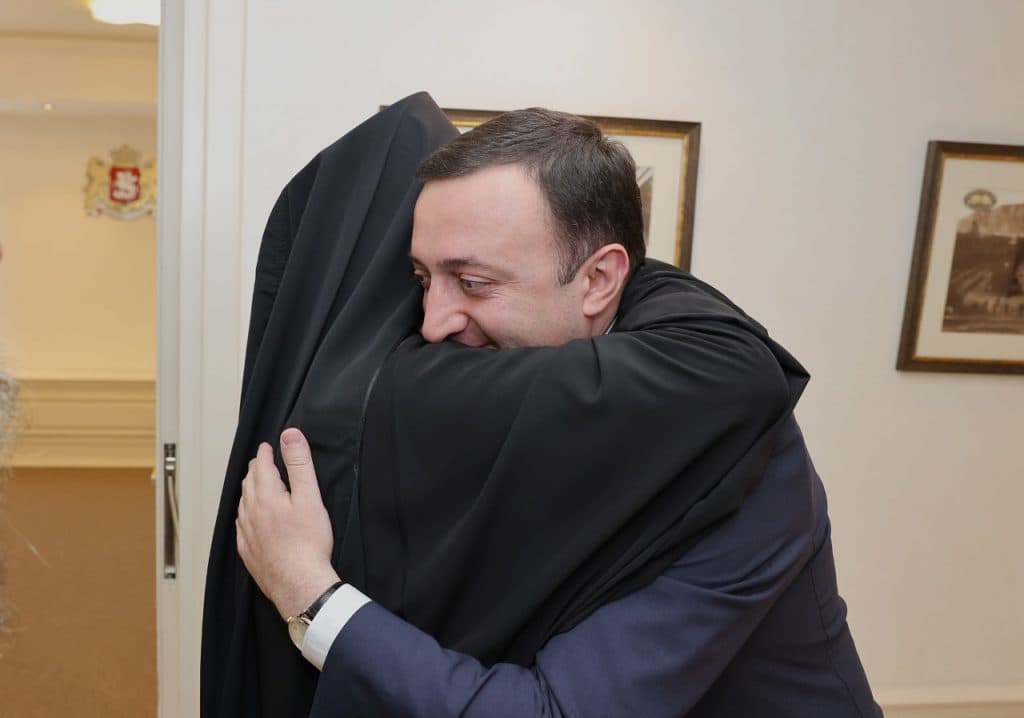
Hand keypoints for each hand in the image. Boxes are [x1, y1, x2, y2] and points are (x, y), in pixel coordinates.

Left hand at [236, 428, 339, 619]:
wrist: (299, 583)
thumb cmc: (308, 542)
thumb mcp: (309, 496)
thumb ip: (299, 464)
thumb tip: (289, 435)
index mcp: (266, 496)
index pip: (262, 466)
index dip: (266, 453)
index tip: (268, 446)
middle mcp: (251, 512)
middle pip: (249, 483)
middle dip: (256, 469)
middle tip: (261, 462)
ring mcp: (247, 533)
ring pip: (243, 504)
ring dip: (248, 490)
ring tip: (254, 485)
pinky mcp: (248, 552)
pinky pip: (241, 526)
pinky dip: (245, 514)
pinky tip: (249, 518)